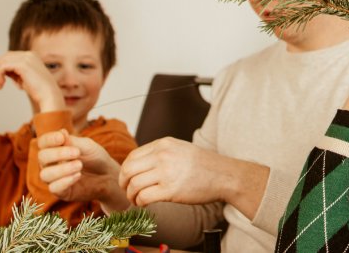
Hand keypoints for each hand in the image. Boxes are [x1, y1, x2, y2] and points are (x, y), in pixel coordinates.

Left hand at [0, 51, 63, 112]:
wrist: (49, 95)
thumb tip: (3, 71)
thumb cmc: (39, 90)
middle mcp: (29, 55)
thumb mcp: (25, 78)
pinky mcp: (22, 64)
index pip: (11, 56)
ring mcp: (26, 58)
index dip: (1, 65)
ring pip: (2, 62)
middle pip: (5, 56)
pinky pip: (3, 67)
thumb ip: (15, 72)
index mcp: (32, 56)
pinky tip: (0, 84)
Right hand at [38, 130, 128, 210]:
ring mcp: (54, 178)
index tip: (61, 138)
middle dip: (58, 154)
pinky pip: (53, 188)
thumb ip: (73, 141)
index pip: (43, 142)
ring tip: (79, 165)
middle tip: (77, 153)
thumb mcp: (87, 146)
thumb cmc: (95, 157)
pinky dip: (65, 181)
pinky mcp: (60, 192)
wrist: (108, 176)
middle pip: (42, 157)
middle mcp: (50, 163)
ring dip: (62, 169)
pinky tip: (78, 175)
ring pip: (45, 174)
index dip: (49, 139)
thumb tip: (61, 132)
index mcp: (54, 148)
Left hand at [118, 137, 267, 216]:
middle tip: (127, 190)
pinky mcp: (171, 190)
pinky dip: (139, 202)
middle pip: (128, 169)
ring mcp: (167, 172)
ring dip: (131, 195)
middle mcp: (163, 155)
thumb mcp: (180, 148)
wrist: (225, 175)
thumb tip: (139, 165)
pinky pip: (144, 197)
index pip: (133, 156)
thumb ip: (160, 153)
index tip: (128, 179)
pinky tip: (144, 204)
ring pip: (134, 184)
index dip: (126, 170)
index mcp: (164, 144)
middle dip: (124, 182)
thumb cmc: (204, 165)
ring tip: (137, 199)